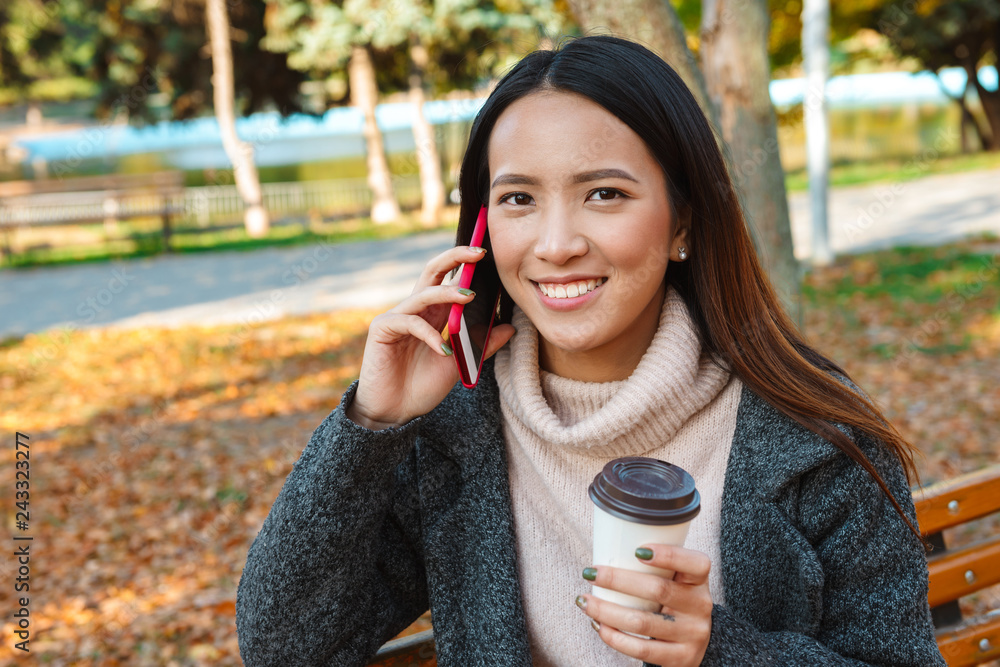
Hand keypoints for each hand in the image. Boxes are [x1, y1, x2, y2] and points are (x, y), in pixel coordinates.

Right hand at [346, 245, 515, 428]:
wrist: (395, 414)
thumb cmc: (422, 387)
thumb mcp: (460, 364)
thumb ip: (482, 345)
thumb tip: (510, 327)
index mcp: (433, 314)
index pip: (448, 279)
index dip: (464, 263)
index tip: (487, 253)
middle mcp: (415, 310)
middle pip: (433, 272)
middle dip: (455, 257)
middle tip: (478, 252)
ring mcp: (397, 317)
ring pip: (424, 294)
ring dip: (448, 293)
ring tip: (469, 297)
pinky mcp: (382, 329)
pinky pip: (409, 321)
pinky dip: (429, 334)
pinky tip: (442, 350)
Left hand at [575, 545, 712, 665]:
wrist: (691, 642)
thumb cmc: (673, 600)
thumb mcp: (675, 580)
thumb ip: (654, 566)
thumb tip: (608, 546)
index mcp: (699, 580)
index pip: (696, 564)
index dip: (669, 555)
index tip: (637, 550)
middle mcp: (700, 606)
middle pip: (658, 589)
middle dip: (617, 580)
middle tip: (589, 573)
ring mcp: (693, 635)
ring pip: (643, 622)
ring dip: (606, 611)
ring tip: (584, 601)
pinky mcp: (681, 658)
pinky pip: (641, 649)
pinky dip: (614, 637)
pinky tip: (598, 625)